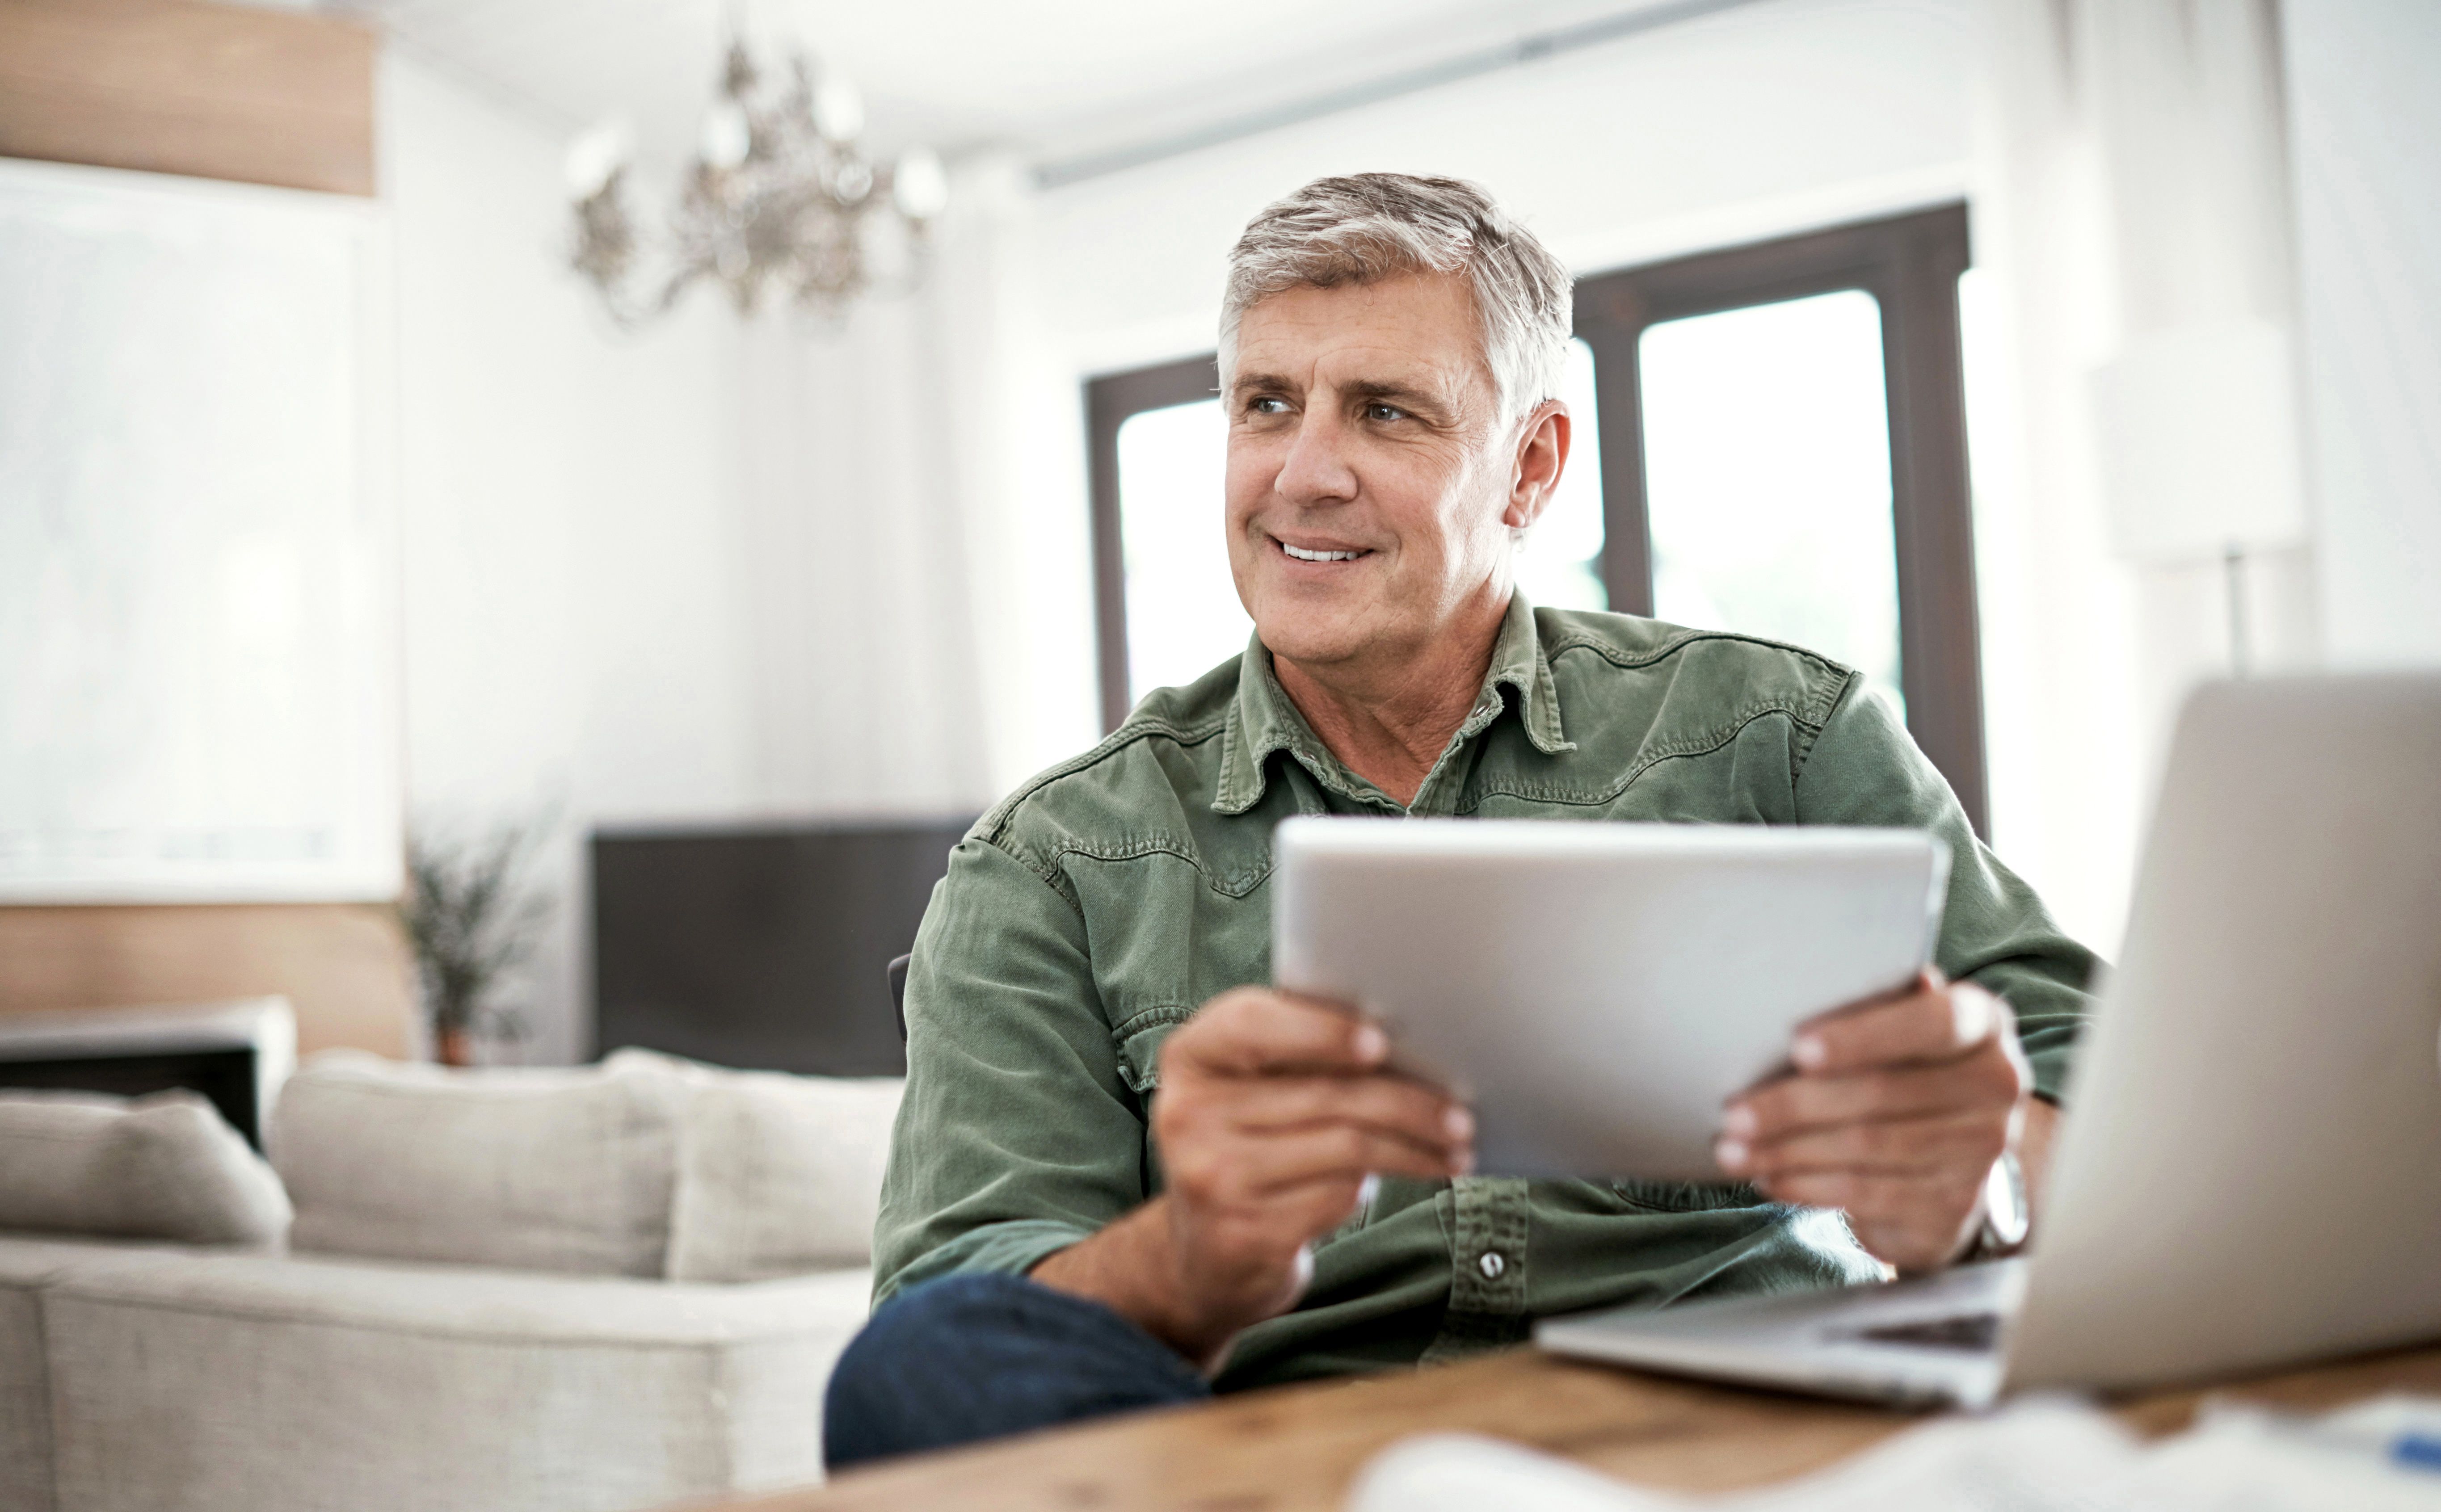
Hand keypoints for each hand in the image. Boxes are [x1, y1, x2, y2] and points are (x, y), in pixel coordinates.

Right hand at [1032, 988, 1472, 1369]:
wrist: (1205, 1252)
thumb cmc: (1250, 1144)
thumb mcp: (1253, 1088)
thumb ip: (1303, 1054)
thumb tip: (1412, 1043)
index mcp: (1192, 1056)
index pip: (1251, 1024)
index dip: (1320, 1030)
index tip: (1382, 1043)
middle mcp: (1188, 1113)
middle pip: (1323, 1094)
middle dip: (1406, 1103)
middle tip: (1461, 1114)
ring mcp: (1211, 1176)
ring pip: (1343, 1148)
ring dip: (1413, 1149)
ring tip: (1456, 1149)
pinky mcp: (1242, 1232)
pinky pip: (1336, 1198)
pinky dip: (1375, 1188)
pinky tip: (1399, 1181)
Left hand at [1713, 969, 2044, 1273]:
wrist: (1948, 1161)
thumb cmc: (1904, 1071)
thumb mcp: (1896, 1029)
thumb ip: (1872, 1002)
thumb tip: (1818, 972)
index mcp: (1982, 1022)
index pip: (1932, 1022)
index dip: (1863, 1036)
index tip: (1797, 1047)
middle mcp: (1997, 1083)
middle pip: (1884, 1091)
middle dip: (1795, 1104)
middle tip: (1733, 1114)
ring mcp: (1981, 1149)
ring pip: (1867, 1146)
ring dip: (1789, 1149)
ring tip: (1732, 1150)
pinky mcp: (1954, 1204)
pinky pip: (1868, 1192)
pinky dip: (1808, 1186)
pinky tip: (1768, 1178)